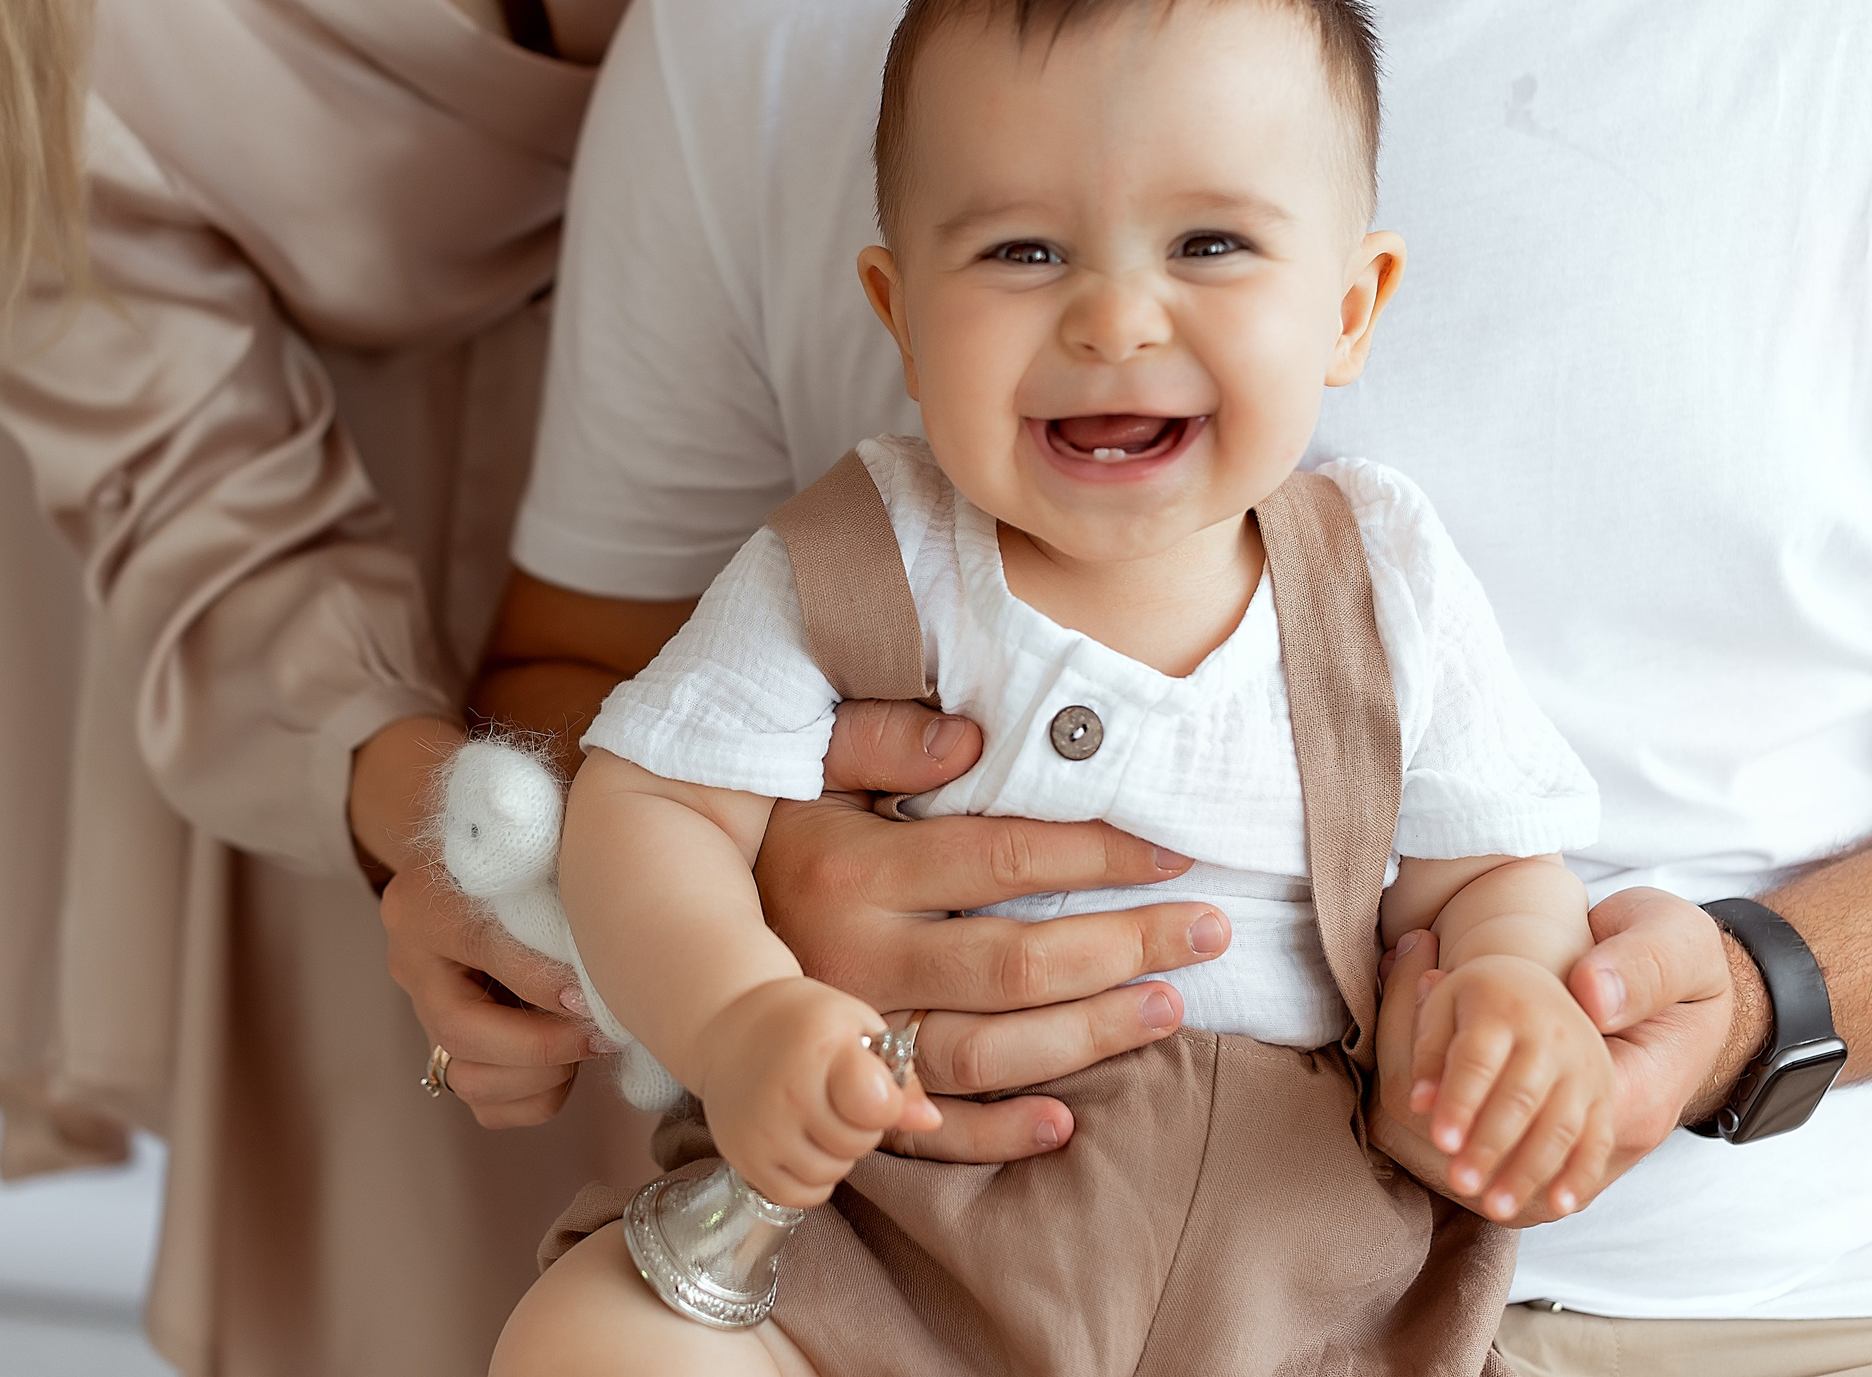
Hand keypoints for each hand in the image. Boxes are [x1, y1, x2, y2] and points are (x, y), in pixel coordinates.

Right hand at [355, 718, 603, 1128]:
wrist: (486, 850)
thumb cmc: (532, 839)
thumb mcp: (542, 830)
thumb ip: (564, 852)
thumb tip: (624, 884)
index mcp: (427, 898)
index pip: (481, 947)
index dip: (540, 979)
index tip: (592, 992)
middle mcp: (411, 958)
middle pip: (461, 1030)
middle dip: (542, 1044)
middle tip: (603, 1034)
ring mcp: (422, 1008)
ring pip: (467, 1077)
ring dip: (540, 1077)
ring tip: (588, 1047)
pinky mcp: (442, 1047)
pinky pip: (483, 1103)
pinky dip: (533, 1098)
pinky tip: (570, 1066)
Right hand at [696, 978, 941, 1206]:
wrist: (729, 1024)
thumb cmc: (804, 1023)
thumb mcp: (857, 1026)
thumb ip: (900, 1074)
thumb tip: (930, 1122)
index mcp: (820, 1047)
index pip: (877, 1104)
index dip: (888, 1102)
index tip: (876, 1085)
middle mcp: (786, 1092)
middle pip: (858, 1143)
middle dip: (862, 1125)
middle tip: (842, 1098)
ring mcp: (761, 1129)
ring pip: (830, 1173)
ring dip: (837, 1153)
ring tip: (820, 1117)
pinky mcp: (742, 1158)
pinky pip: (800, 1196)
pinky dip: (811, 1178)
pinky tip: (803, 1142)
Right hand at [756, 699, 1228, 1164]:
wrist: (661, 924)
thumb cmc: (771, 832)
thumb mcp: (807, 765)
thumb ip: (880, 740)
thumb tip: (972, 736)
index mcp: (852, 869)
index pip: (1003, 859)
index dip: (1098, 855)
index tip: (1172, 851)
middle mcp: (854, 959)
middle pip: (1015, 962)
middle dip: (1127, 945)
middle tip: (1210, 928)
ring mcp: (849, 1036)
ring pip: (989, 1050)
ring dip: (1090, 1034)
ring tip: (1172, 1005)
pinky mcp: (842, 1093)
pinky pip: (929, 1133)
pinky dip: (999, 1135)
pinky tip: (1066, 1120)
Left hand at [1370, 889, 1740, 1226]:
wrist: (1705, 979)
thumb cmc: (1678, 947)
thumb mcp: (1672, 938)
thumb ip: (1638, 966)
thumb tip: (1591, 993)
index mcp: (1642, 1074)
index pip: (1553, 1110)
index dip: (1485, 1109)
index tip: (1437, 1121)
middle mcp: (1635, 1116)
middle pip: (1542, 1148)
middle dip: (1481, 1149)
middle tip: (1428, 1150)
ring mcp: (1623, 1128)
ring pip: (1551, 1167)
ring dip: (1498, 1171)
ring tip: (1452, 1182)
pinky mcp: (1610, 1126)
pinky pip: (1566, 1165)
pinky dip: (1527, 1175)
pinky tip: (1492, 1190)